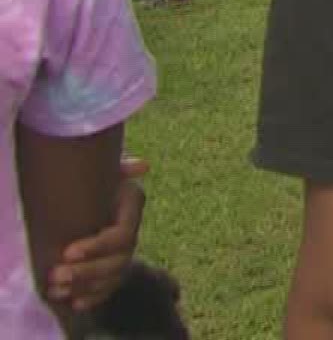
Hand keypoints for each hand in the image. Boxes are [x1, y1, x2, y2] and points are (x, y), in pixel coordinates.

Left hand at [49, 157, 148, 311]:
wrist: (92, 198)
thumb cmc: (96, 180)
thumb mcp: (106, 172)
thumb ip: (119, 169)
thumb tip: (142, 165)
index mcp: (131, 209)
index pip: (122, 235)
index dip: (97, 247)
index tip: (67, 252)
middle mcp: (133, 234)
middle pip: (117, 261)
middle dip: (87, 272)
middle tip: (56, 275)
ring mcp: (125, 254)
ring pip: (114, 277)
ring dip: (86, 286)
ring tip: (58, 290)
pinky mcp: (116, 270)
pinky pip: (111, 288)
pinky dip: (95, 297)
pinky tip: (76, 302)